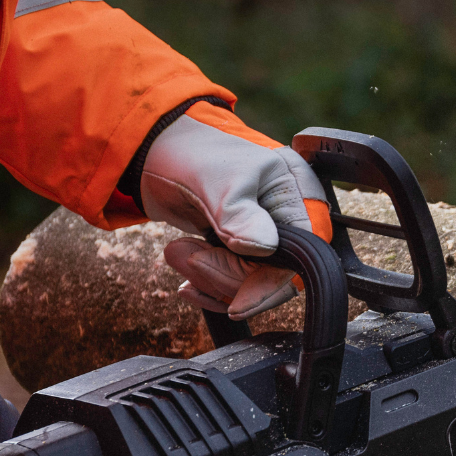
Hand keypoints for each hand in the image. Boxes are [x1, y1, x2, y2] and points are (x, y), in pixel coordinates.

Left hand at [140, 105, 330, 317]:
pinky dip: (208, 288)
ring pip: (248, 286)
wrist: (157, 150)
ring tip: (176, 252)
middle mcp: (286, 220)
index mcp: (294, 195)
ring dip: (207, 279)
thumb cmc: (190, 152)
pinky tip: (187, 282)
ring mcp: (264, 238)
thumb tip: (264, 246)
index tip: (236, 305)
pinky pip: (234, 286)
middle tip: (184, 254)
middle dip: (223, 276)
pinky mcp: (243, 251)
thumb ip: (239, 214)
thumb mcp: (215, 180)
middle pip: (271, 278)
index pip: (298, 260)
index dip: (267, 287)